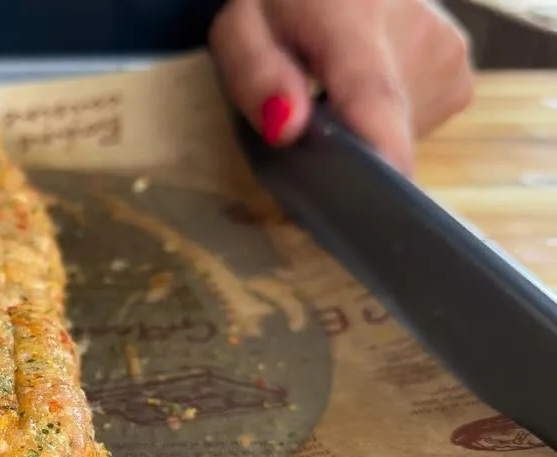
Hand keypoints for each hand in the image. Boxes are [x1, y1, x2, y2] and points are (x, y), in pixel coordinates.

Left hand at [210, 0, 473, 173]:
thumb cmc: (280, 3)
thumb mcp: (241, 30)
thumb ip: (257, 76)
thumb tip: (287, 129)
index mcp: (356, 17)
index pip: (375, 96)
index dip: (376, 152)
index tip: (380, 196)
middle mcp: (418, 34)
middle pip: (378, 131)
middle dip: (336, 142)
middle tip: (302, 108)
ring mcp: (447, 54)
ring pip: (396, 133)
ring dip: (358, 126)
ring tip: (332, 82)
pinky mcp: (458, 73)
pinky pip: (413, 123)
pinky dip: (381, 118)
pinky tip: (360, 85)